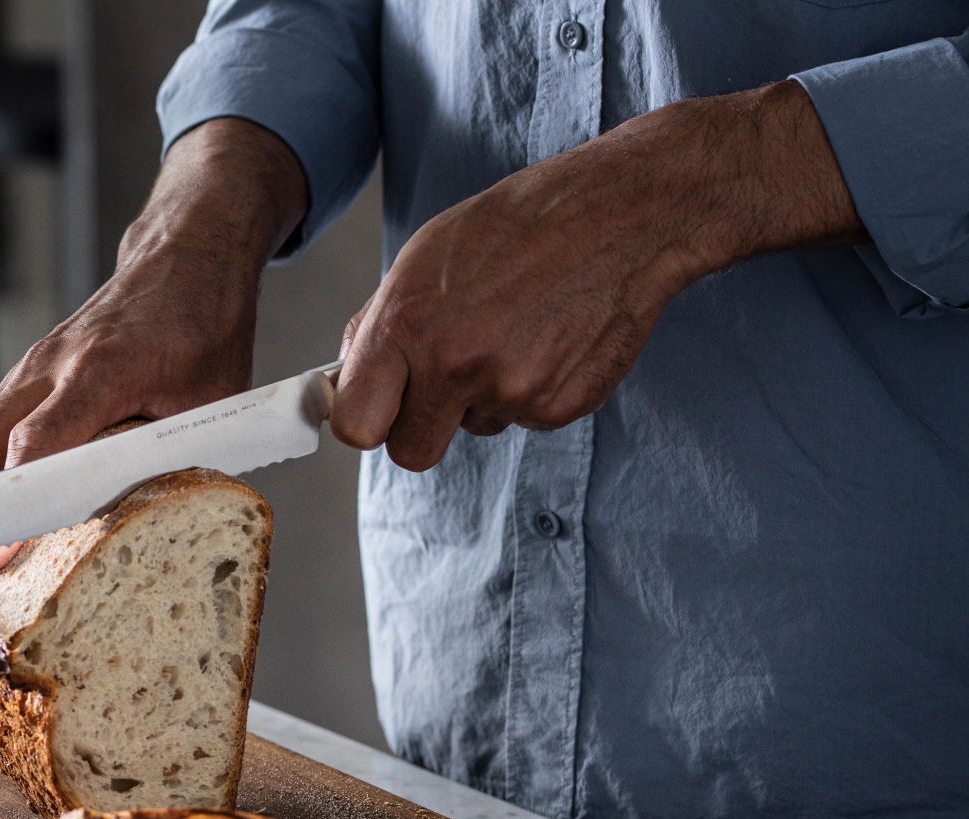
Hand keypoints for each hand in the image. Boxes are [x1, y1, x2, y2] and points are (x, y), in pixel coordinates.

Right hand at [0, 116, 306, 607]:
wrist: (182, 259)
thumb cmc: (201, 331)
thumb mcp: (213, 399)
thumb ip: (179, 459)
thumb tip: (154, 535)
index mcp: (103, 369)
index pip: (41, 444)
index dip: (16, 505)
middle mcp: (50, 370)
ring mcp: (25, 377)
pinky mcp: (18, 389)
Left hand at [332, 80, 866, 470]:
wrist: (622, 215)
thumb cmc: (517, 227)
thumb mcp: (423, 256)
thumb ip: (379, 327)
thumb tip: (346, 380)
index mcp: (409, 326)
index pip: (356, 426)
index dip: (365, 419)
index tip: (375, 406)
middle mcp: (458, 366)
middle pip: (412, 452)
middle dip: (421, 425)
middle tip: (442, 379)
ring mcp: (514, 392)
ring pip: (473, 428)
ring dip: (482, 395)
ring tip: (513, 328)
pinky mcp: (562, 406)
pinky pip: (524, 419)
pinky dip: (531, 389)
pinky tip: (548, 337)